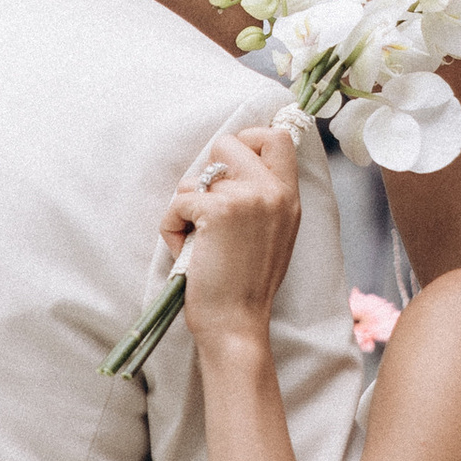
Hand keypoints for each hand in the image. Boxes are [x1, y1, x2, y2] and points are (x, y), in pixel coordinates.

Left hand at [164, 124, 305, 350]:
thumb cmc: (244, 285)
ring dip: (187, 206)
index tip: (230, 168)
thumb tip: (226, 168)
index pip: (277, 136)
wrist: (236, 324)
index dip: (248, 140)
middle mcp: (273, 191)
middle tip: (206, 204)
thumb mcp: (272, 233)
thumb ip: (261, 198)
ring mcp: (247, 198)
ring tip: (198, 241)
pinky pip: (179, 201)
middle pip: (229, 142)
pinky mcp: (218, 210)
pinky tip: (186, 250)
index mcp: (288, 197)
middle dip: (208, 170)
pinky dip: (172, 226)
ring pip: (196, 177)